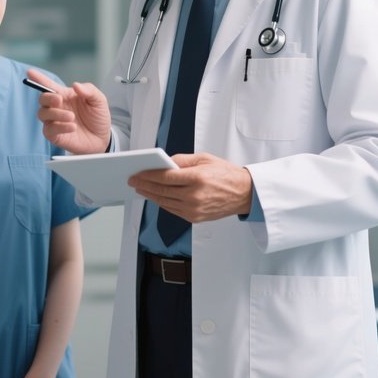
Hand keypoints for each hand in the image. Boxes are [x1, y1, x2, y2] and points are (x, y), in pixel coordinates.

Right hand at [26, 69, 110, 153]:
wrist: (102, 138)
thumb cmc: (97, 117)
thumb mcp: (99, 100)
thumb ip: (89, 91)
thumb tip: (75, 85)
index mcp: (64, 95)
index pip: (48, 85)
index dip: (38, 78)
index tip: (30, 72)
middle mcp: (57, 107)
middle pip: (42, 99)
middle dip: (48, 98)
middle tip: (59, 100)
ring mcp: (54, 121)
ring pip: (43, 114)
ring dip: (56, 114)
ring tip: (72, 117)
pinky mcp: (55, 135)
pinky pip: (49, 129)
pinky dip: (60, 127)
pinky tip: (72, 127)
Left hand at [128, 152, 253, 221]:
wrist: (244, 194)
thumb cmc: (225, 173)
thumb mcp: (204, 159)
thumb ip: (182, 160)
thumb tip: (163, 162)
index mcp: (197, 178)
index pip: (166, 177)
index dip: (148, 175)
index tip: (137, 173)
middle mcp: (195, 196)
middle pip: (162, 191)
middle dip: (145, 185)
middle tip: (133, 180)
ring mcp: (195, 209)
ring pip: (165, 202)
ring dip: (150, 195)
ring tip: (141, 188)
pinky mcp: (195, 218)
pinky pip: (173, 210)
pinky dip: (162, 203)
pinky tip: (155, 197)